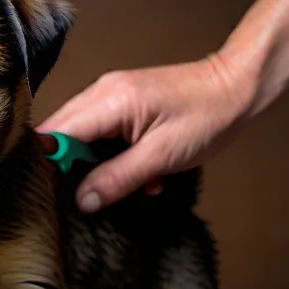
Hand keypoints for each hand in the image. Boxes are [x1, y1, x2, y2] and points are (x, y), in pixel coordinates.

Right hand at [36, 53, 256, 212]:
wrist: (238, 87)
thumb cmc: (207, 116)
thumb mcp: (161, 157)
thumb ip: (117, 179)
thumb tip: (82, 201)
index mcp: (108, 101)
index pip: (55, 135)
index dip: (50, 166)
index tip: (56, 194)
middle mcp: (101, 92)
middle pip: (59, 134)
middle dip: (70, 168)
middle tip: (89, 195)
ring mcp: (110, 95)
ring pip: (79, 136)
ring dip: (96, 165)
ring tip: (127, 183)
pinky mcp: (122, 102)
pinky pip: (100, 133)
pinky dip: (112, 157)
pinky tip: (140, 172)